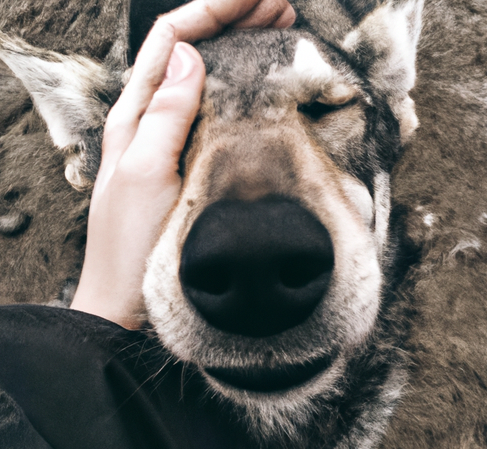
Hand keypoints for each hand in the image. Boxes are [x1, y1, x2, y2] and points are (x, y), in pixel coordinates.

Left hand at [70, 0, 294, 328]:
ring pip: (201, 80)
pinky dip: (233, 92)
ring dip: (235, 51)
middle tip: (280, 10)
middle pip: (188, 52)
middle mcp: (149, 122)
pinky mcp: (185, 167)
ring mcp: (168, 144)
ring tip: (274, 34)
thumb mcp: (145, 174)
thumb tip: (188, 55)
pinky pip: (208, 116)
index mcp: (135, 116)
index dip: (214, 10)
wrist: (125, 300)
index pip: (172, 40)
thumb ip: (165, 114)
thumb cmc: (131, 245)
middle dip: (231, 21)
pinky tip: (255, 89)